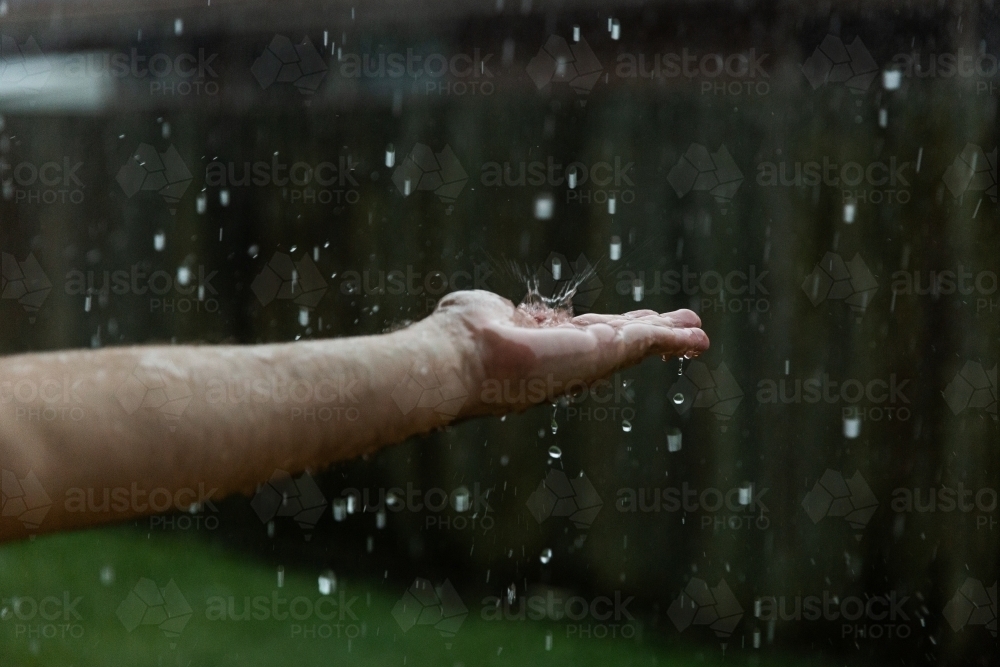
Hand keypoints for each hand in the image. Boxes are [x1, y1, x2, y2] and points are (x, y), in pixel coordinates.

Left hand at [427, 290, 709, 417]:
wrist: (463, 359)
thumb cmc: (461, 339)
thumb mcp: (487, 315)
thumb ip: (500, 314)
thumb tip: (507, 313)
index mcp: (542, 346)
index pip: (582, 335)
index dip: (608, 327)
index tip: (627, 323)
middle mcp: (568, 359)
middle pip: (617, 344)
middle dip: (649, 336)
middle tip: (678, 330)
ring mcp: (586, 359)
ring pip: (636, 344)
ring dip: (669, 338)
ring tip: (698, 334)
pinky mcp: (601, 352)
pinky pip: (644, 342)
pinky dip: (672, 339)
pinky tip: (695, 336)